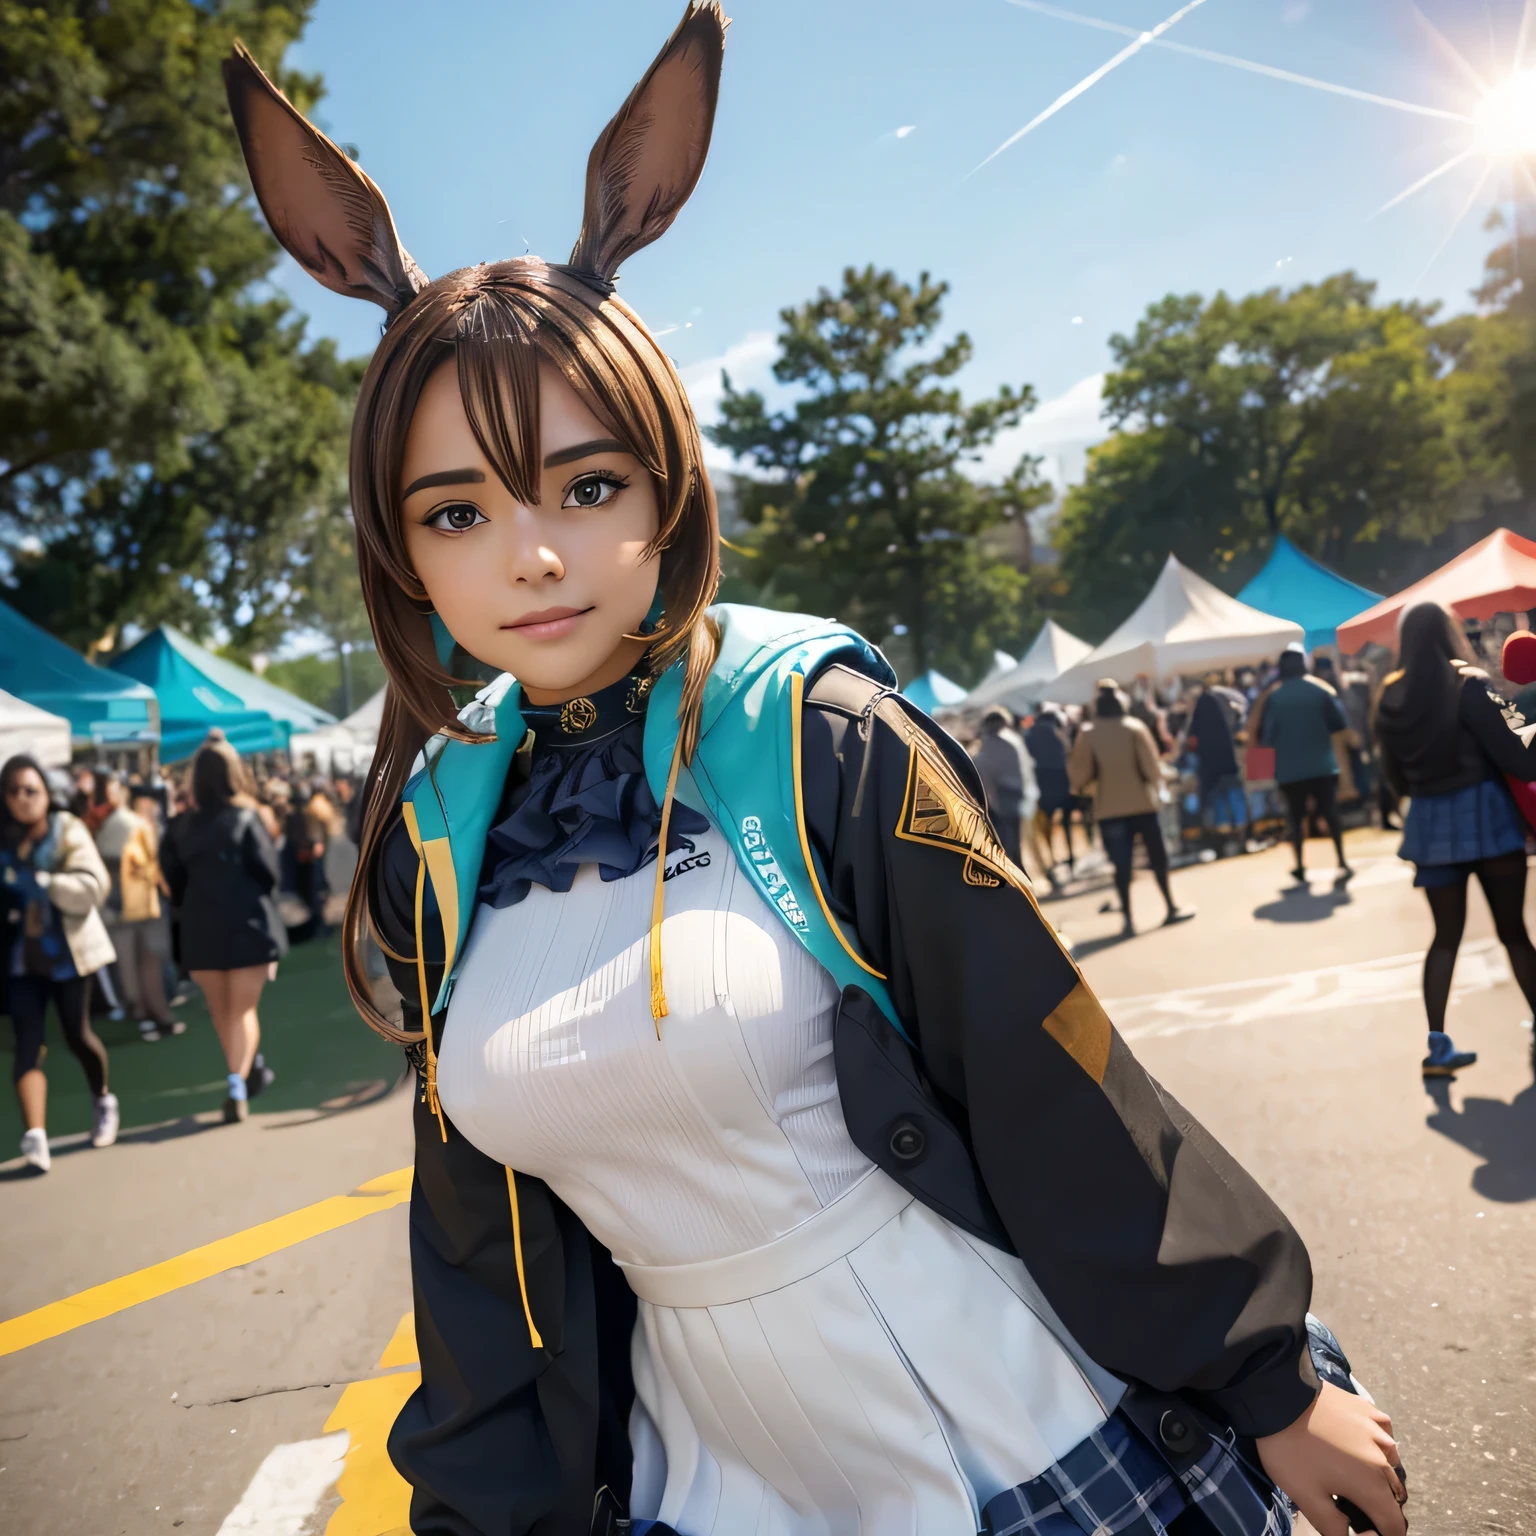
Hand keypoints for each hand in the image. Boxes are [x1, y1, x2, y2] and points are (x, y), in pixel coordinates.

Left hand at [1256, 1382, 1405, 1535]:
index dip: (1383, 1535)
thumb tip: (1353, 1535)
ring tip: (1353, 1476)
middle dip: (1379, 1507)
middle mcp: (1384, 1458)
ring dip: (1379, 1476)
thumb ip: (1334, 1527)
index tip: (1363, 1531)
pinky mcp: (1367, 1407)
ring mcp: (1378, 1429)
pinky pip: (1383, 1434)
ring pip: (1390, 1464)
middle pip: (1393, 1495)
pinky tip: (1360, 1444)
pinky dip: (1377, 1445)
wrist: (1276, 1395)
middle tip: (1352, 1506)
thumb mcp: (1306, 1497)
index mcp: (1372, 1485)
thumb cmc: (1290, 1450)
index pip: (1393, 1525)